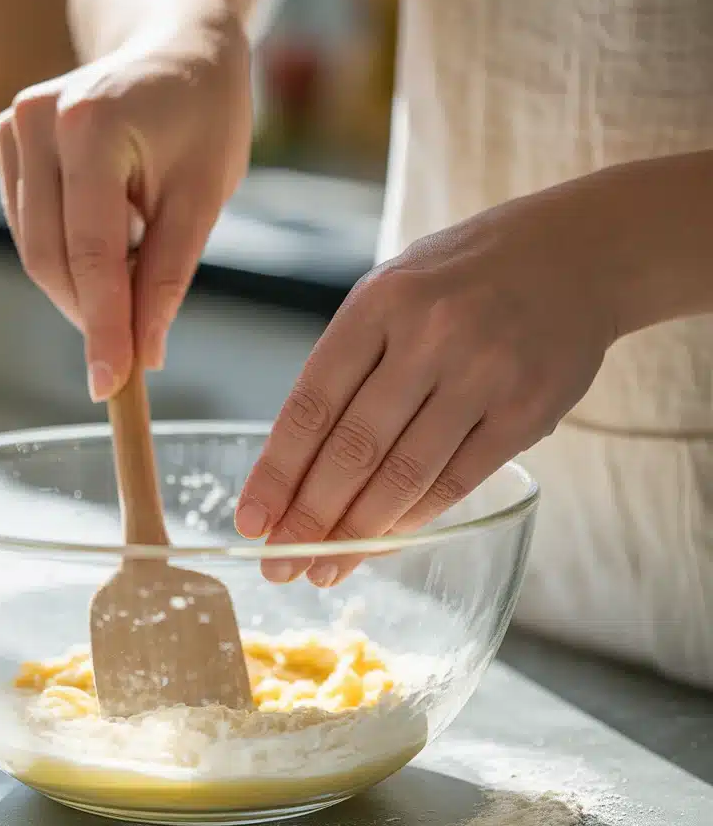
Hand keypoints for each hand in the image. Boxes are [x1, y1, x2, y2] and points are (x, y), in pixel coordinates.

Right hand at [0, 17, 251, 400]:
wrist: (176, 51)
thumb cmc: (203, 114)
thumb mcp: (203, 198)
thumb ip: (168, 278)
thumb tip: (143, 353)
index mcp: (90, 126)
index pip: (91, 254)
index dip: (101, 327)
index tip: (110, 384)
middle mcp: (36, 122)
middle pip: (50, 260)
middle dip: (91, 315)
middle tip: (132, 350)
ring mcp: (14, 130)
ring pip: (36, 253)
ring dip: (83, 287)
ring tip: (137, 259)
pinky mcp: (8, 146)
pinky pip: (31, 233)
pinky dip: (70, 260)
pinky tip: (112, 239)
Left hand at [234, 188, 618, 585]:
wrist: (574, 255)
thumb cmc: (459, 283)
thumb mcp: (389, 297)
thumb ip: (346, 370)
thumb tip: (294, 471)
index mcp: (377, 305)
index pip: (310, 406)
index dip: (276, 473)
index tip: (251, 521)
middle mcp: (428, 336)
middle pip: (352, 450)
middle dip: (308, 519)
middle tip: (280, 565)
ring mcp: (482, 373)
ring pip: (403, 475)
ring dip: (357, 534)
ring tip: (325, 570)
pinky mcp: (526, 410)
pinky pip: (456, 481)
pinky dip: (413, 519)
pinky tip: (382, 543)